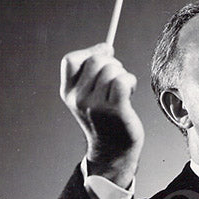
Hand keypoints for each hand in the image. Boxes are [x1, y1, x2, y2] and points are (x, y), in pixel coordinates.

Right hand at [60, 43, 143, 186]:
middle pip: (96, 60)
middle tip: (117, 76)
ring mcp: (96, 105)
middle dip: (112, 63)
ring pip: (112, 69)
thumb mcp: (87, 97)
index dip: (90, 51)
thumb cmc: (105, 119)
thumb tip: (106, 47)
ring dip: (123, 74)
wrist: (112, 151)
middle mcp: (79, 99)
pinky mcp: (115, 110)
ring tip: (124, 89)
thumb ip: (91, 74)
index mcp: (68, 93)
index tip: (105, 53)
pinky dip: (131, 81)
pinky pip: (123, 80)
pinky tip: (131, 91)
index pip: (70, 60)